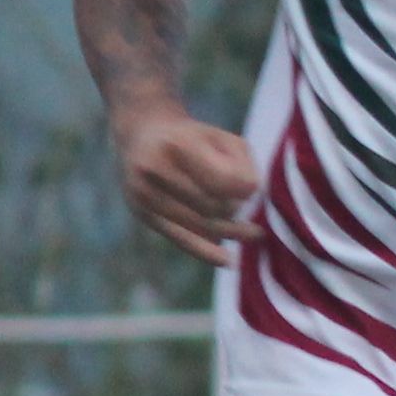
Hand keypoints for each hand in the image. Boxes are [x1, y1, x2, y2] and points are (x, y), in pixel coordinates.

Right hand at [115, 108, 259, 266]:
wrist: (141, 134)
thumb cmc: (193, 138)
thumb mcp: (222, 139)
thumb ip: (242, 165)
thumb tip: (250, 197)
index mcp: (177, 144)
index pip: (220, 181)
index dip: (243, 190)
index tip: (253, 188)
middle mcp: (154, 169)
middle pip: (210, 205)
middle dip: (236, 210)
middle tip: (250, 207)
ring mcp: (144, 193)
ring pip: (198, 224)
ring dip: (229, 231)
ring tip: (254, 233)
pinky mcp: (142, 213)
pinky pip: (178, 238)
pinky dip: (205, 251)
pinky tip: (228, 261)